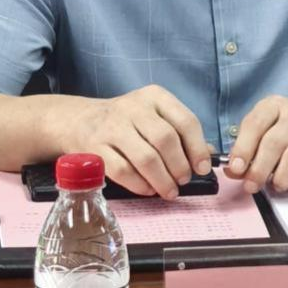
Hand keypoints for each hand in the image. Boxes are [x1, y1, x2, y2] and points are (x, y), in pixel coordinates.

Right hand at [71, 85, 210, 199]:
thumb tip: (207, 157)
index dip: (198, 148)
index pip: (185, 120)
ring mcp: (112, 126)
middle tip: (183, 180)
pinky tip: (148, 189)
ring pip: (145, 158)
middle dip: (179, 166)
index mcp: (154, 96)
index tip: (202, 168)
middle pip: (166, 140)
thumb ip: (180, 132)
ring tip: (169, 190)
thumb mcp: (154, 115)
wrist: (80, 120)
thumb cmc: (127, 121)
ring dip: (162, 180)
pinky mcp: (95, 147)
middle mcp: (133, 107)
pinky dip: (140, 185)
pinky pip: (123, 171)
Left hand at [224, 97, 287, 193]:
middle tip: (252, 186)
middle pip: (274, 142)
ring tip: (278, 185)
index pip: (256, 122)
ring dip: (281, 177)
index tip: (235, 169)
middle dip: (259, 169)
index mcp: (277, 106)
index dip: (243, 147)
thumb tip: (231, 170)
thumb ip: (251, 150)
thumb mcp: (272, 134)